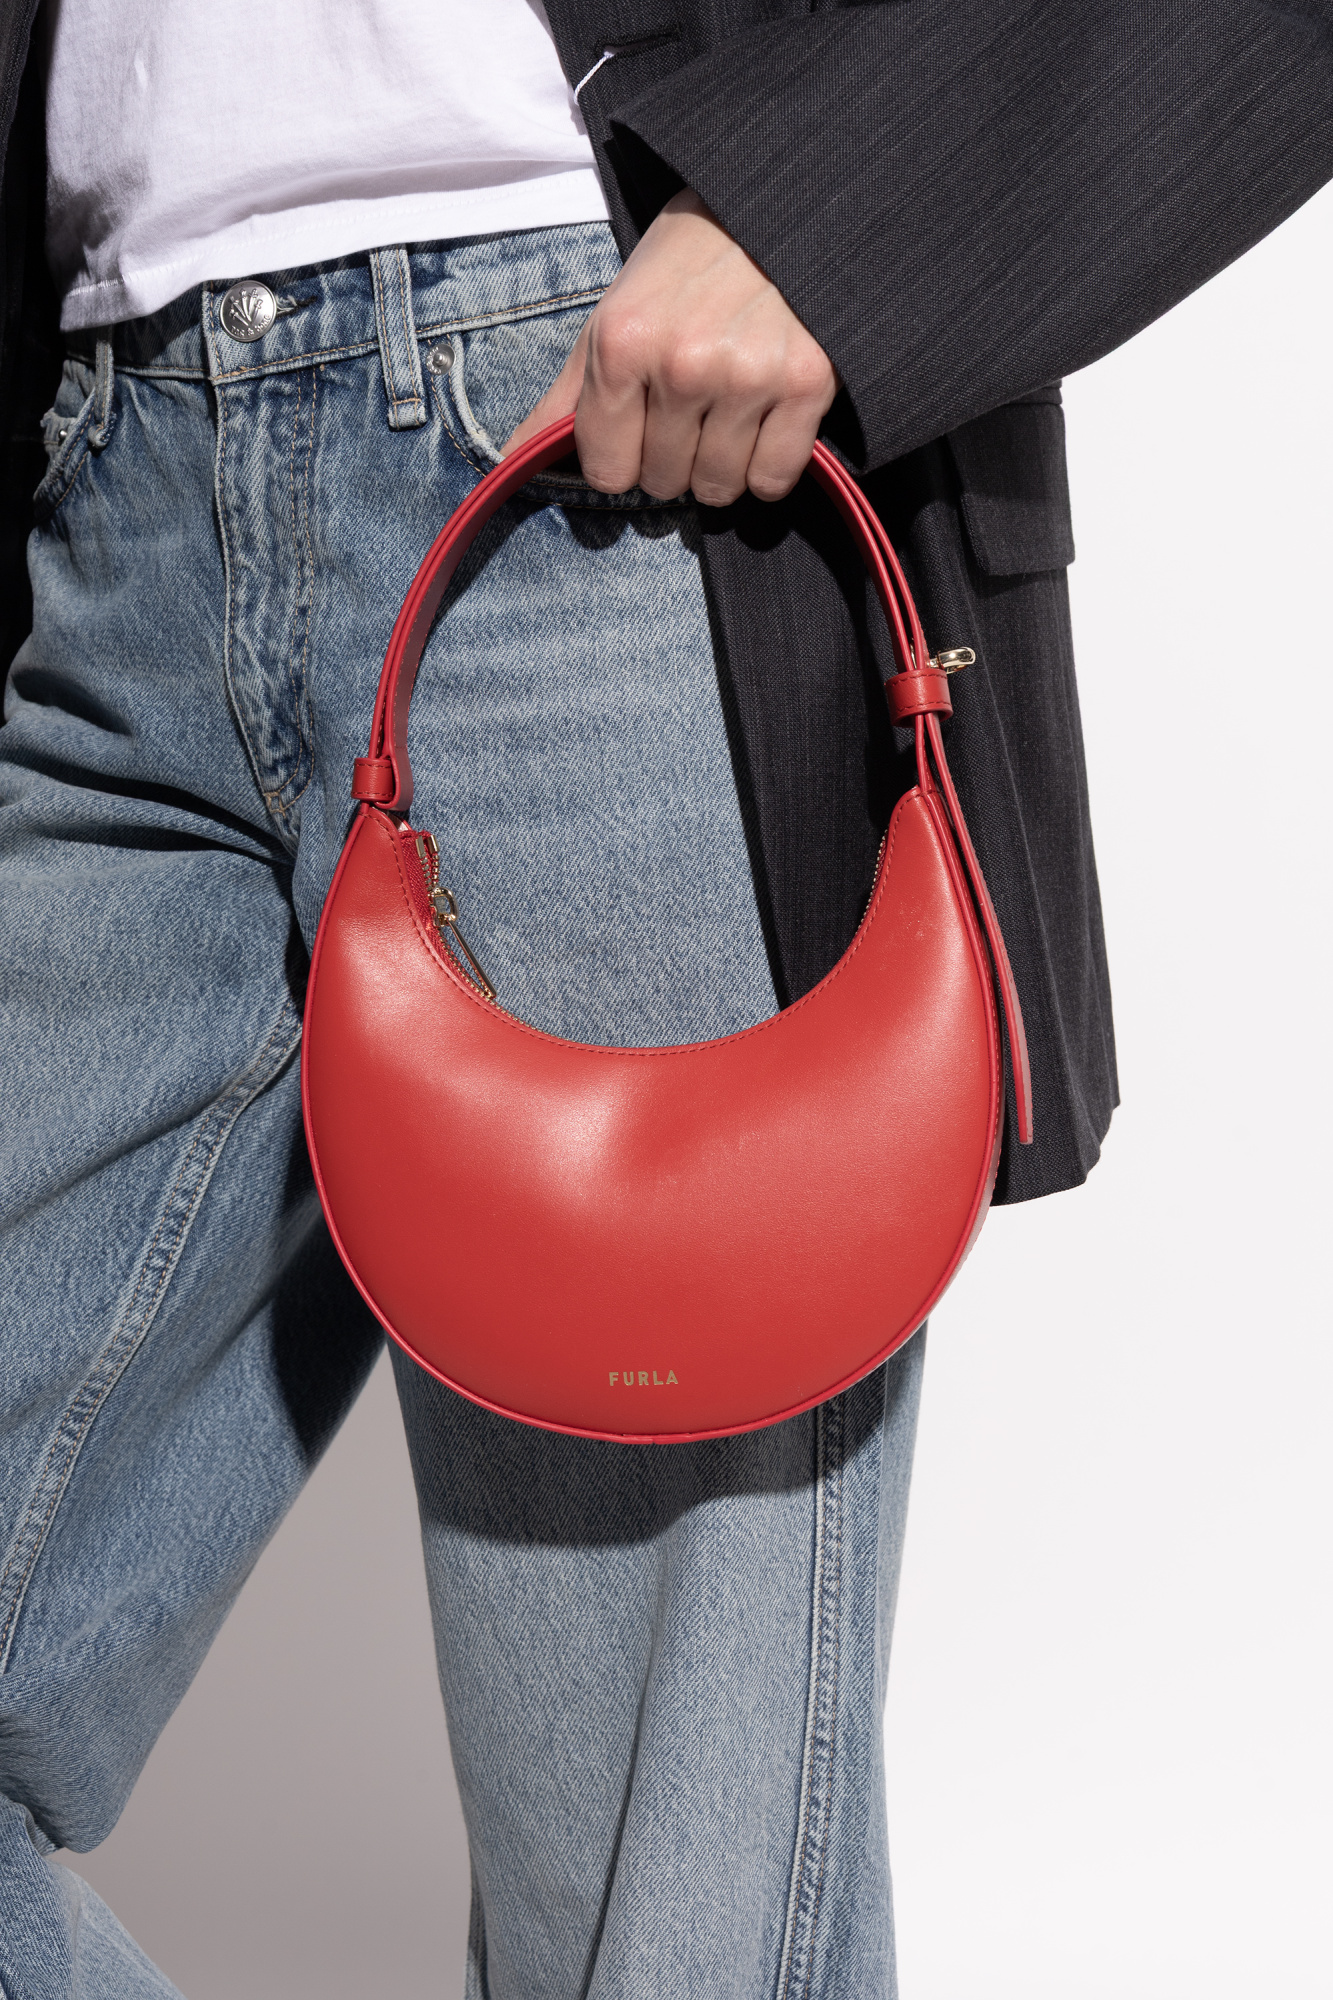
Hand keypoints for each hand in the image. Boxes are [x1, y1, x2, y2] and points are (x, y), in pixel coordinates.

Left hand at [504, 191, 838, 504]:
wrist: (777, 207)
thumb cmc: (685, 265)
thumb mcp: (614, 314)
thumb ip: (566, 397)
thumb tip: (510, 466)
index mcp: (623, 344)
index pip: (609, 473)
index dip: (625, 457)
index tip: (643, 425)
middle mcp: (683, 364)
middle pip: (666, 484)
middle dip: (676, 458)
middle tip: (694, 405)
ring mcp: (748, 376)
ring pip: (719, 488)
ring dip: (723, 464)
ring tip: (730, 409)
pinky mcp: (807, 384)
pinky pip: (773, 479)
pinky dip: (770, 465)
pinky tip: (767, 421)